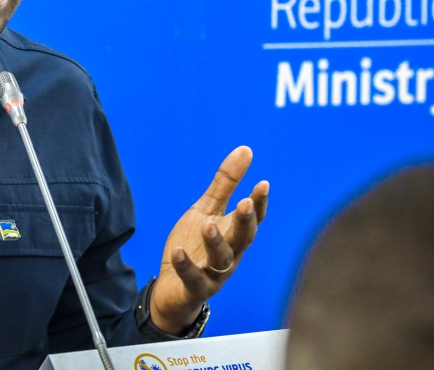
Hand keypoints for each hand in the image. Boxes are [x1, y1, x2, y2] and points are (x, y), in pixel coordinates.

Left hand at [149, 146, 268, 333]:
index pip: (252, 219)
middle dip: (245, 221)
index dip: (259, 203)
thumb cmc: (195, 246)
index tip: (263, 184)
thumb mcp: (207, 210)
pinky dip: (186, 266)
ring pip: (222, 260)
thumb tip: (246, 150)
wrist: (174, 288)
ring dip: (216, 242)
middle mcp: (230, 254)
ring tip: (207, 224)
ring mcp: (215, 273)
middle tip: (244, 202)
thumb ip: (225, 184)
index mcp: (234, 234)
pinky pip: (194, 279)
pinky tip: (178, 252)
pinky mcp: (195, 288)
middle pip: (243, 238)